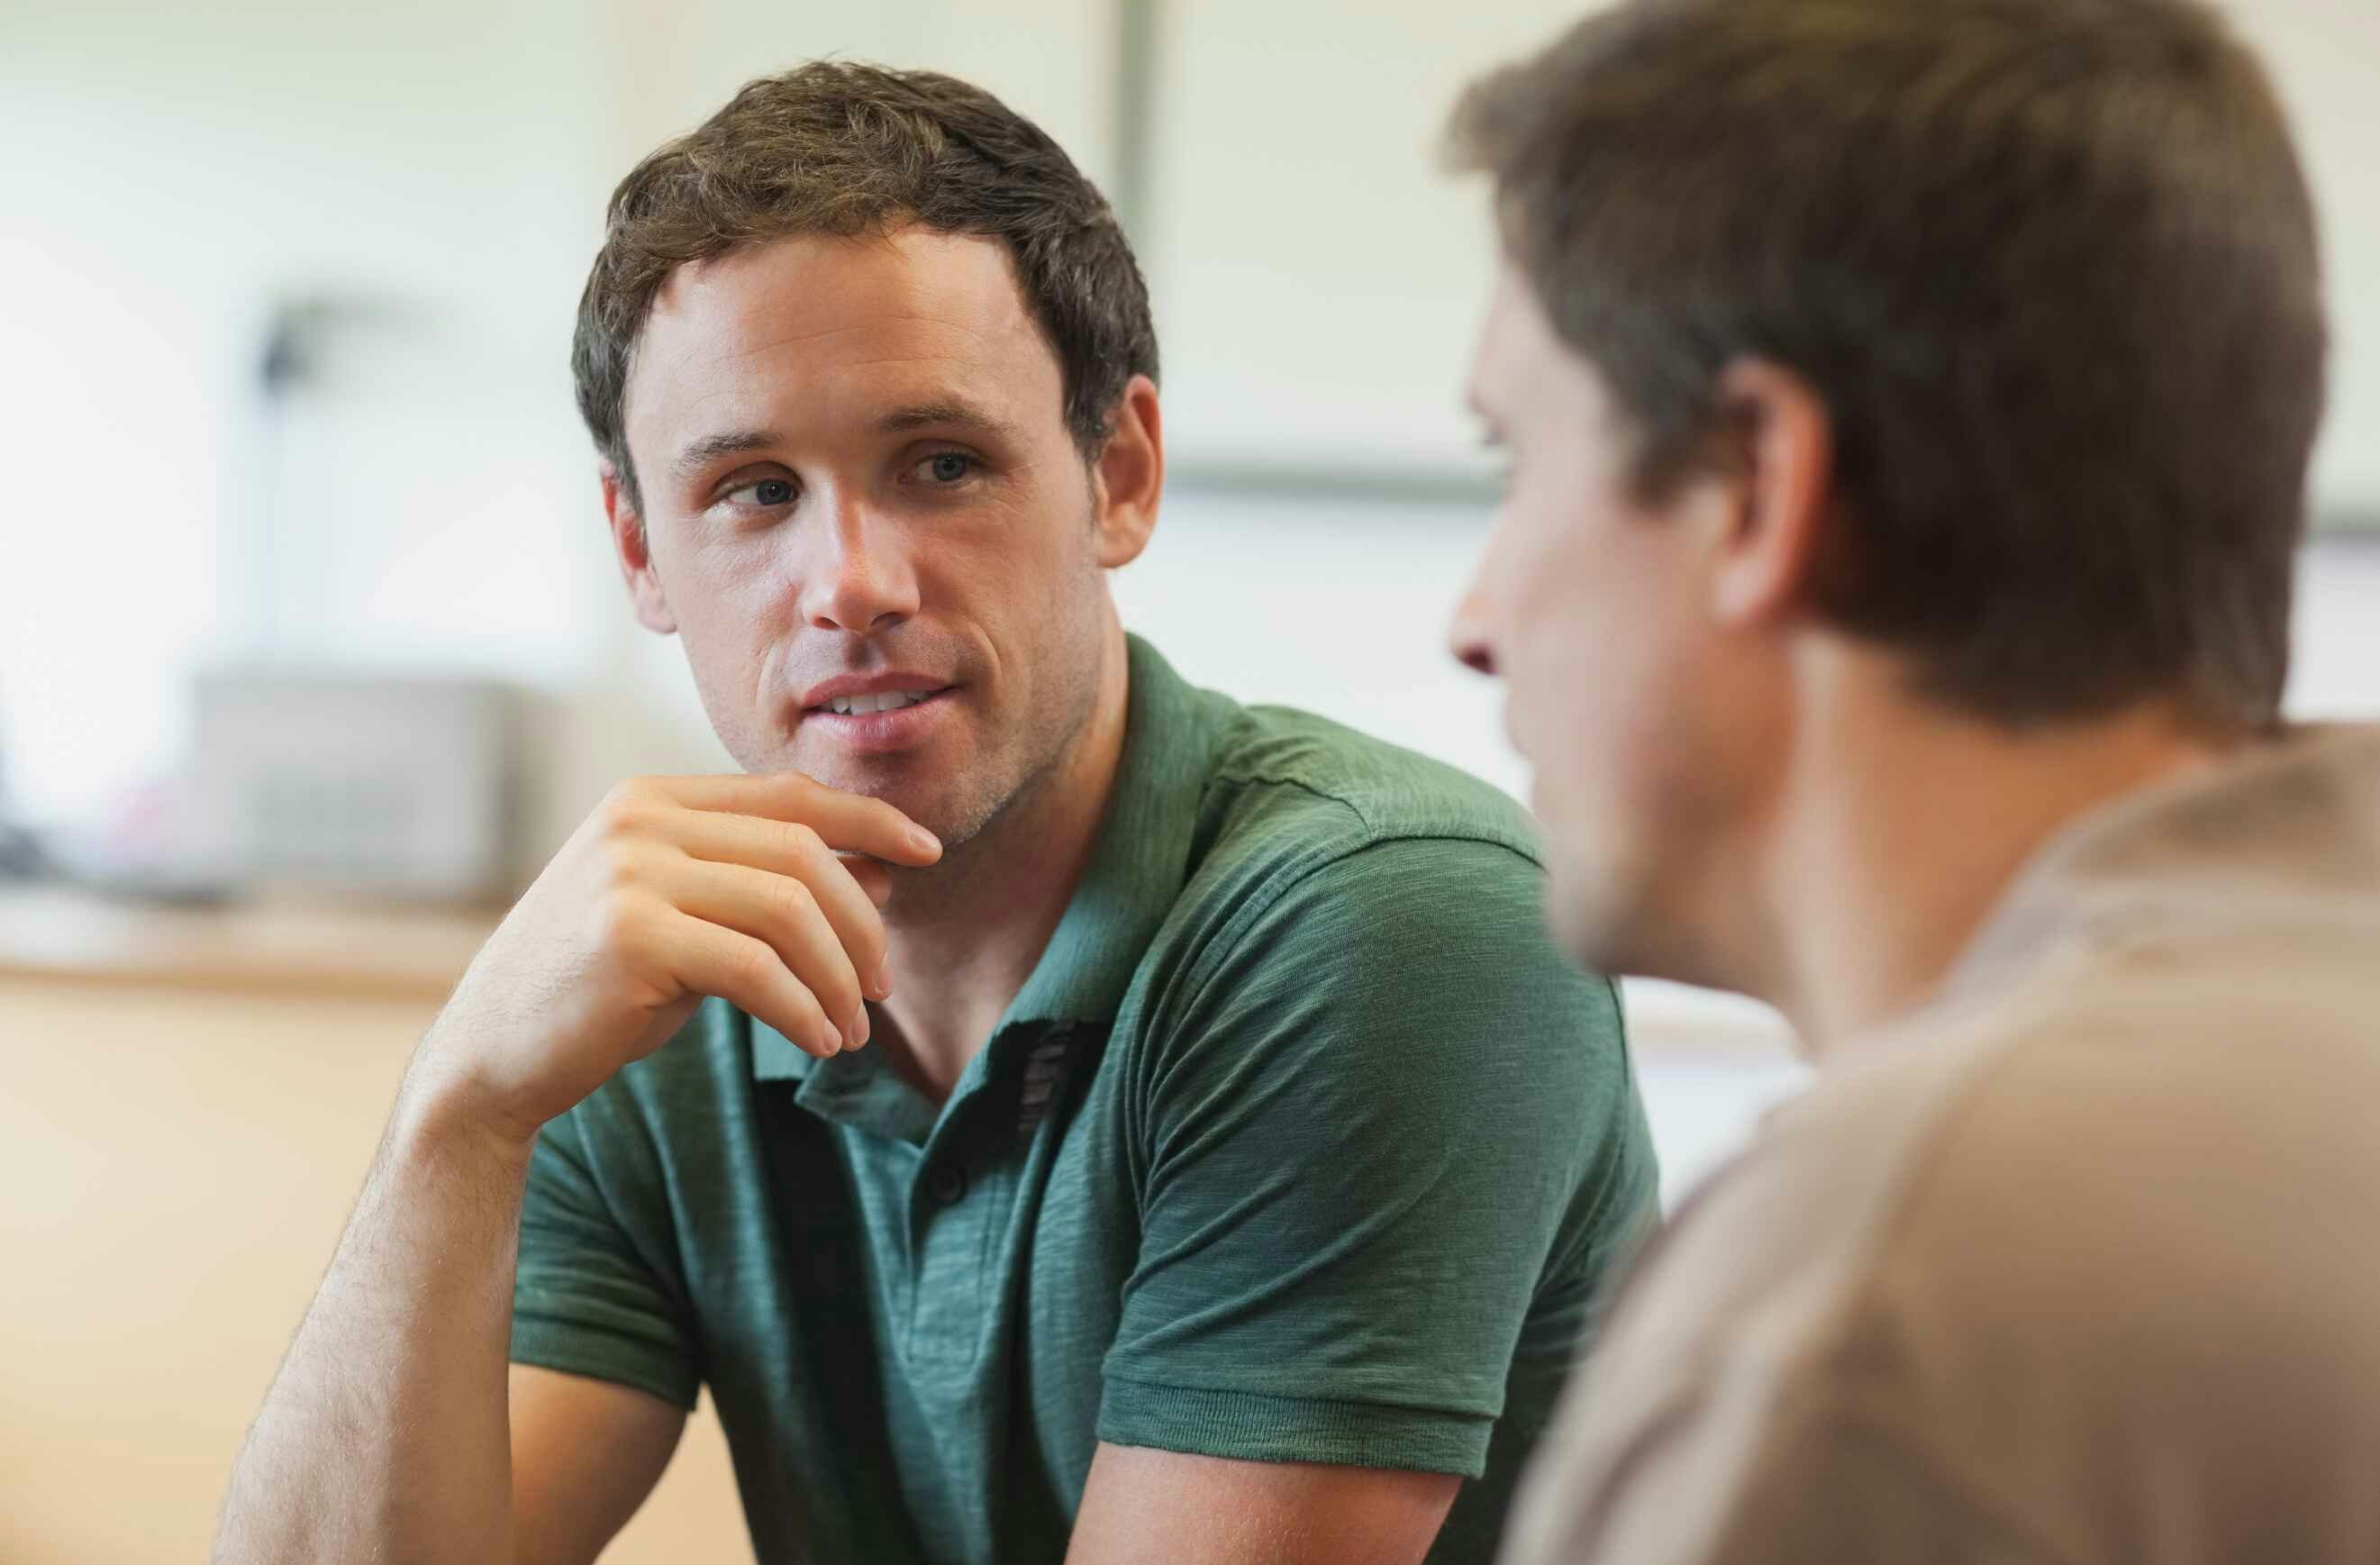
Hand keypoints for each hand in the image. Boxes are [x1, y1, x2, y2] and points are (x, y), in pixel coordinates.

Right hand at [410, 772, 941, 1145]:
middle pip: (802, 852)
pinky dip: (804, 1007)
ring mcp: (630, 872)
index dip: (869, 819)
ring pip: (789, 909)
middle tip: (882, 985)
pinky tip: (820, 1042)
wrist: (491, 1057)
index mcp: (654, 798)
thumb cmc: (601, 990)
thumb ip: (773, 888)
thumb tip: (887, 871)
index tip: (928, 853)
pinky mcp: (630, 936)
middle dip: (862, 921)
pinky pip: (756, 967)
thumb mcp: (694, 922)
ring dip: (838, 975)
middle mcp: (640, 820)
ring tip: (852, 1029)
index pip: (790, 794)